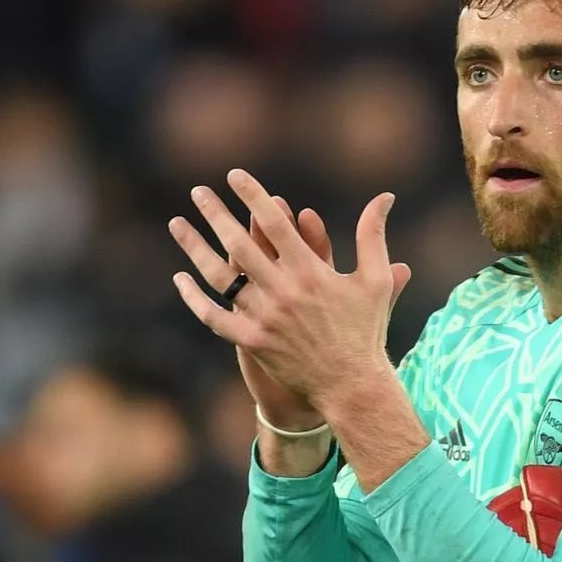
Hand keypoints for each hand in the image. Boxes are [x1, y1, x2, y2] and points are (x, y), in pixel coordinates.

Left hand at [169, 170, 410, 421]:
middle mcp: (284, 292)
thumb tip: (385, 196)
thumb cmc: (365, 331)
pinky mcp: (253, 341)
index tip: (235, 176)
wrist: (351, 385)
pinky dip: (194, 298)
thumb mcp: (375, 280)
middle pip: (240, 244)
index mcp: (312, 272)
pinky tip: (180, 279)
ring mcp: (266, 317)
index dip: (253, 196)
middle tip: (198, 191)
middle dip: (216, 213)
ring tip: (177, 223)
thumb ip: (373, 235)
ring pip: (220, 276)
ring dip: (194, 247)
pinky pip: (214, 316)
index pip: (274, 223)